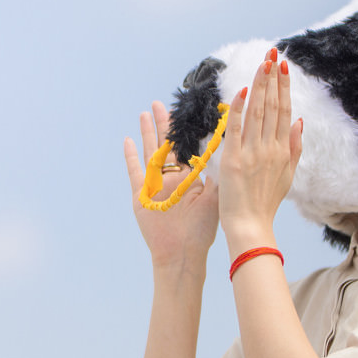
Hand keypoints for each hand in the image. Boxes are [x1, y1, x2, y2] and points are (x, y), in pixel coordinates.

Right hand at [124, 100, 219, 275]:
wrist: (182, 253)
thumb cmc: (201, 231)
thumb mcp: (214, 199)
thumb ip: (217, 176)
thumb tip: (229, 152)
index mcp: (189, 178)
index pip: (186, 148)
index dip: (186, 131)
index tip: (187, 112)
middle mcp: (171, 179)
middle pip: (166, 145)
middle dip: (163, 124)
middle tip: (160, 103)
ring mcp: (154, 185)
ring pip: (150, 152)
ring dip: (147, 133)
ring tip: (145, 113)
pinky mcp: (140, 195)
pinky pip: (135, 171)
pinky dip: (131, 156)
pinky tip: (128, 140)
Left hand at [218, 48, 303, 245]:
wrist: (250, 226)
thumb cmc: (265, 203)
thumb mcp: (287, 175)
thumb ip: (294, 147)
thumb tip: (300, 121)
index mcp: (282, 150)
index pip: (284, 111)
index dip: (283, 87)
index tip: (282, 66)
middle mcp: (270, 148)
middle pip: (273, 106)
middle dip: (273, 78)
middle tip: (272, 53)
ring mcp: (253, 154)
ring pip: (258, 113)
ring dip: (260, 87)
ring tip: (262, 64)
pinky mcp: (234, 161)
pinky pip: (237, 130)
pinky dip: (239, 110)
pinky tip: (241, 91)